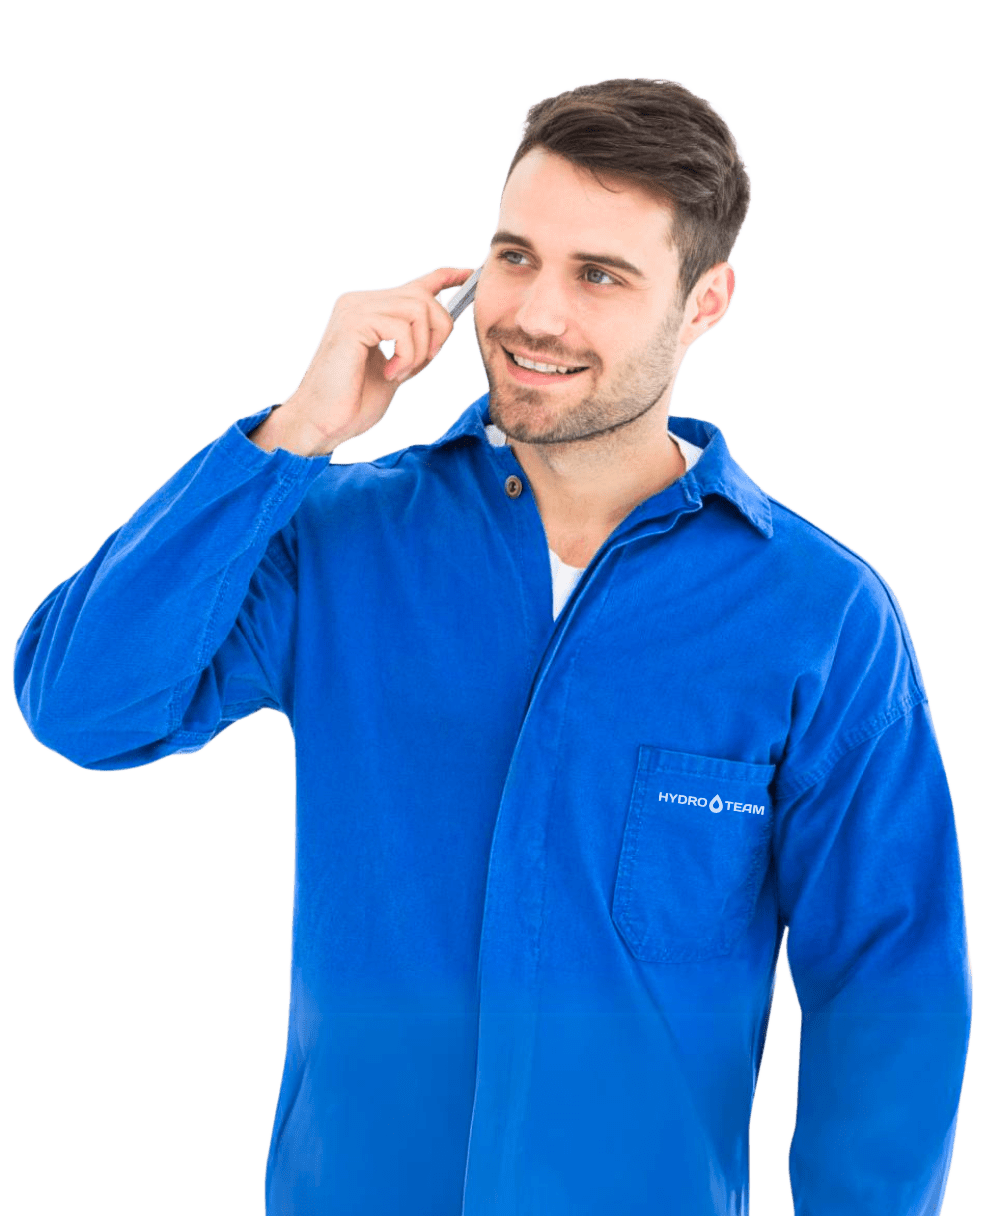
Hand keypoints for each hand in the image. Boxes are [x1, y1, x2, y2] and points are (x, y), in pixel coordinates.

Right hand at [252, 264, 477, 455]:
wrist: (320, 423)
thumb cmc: (352, 402)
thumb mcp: (396, 368)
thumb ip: (414, 344)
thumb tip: (442, 326)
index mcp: (369, 309)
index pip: (416, 284)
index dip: (447, 276)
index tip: (469, 274)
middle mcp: (360, 301)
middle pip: (425, 297)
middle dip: (438, 333)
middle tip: (422, 363)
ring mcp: (354, 308)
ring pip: (418, 309)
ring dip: (421, 348)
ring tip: (401, 372)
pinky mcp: (353, 322)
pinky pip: (402, 327)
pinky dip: (407, 355)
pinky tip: (390, 373)